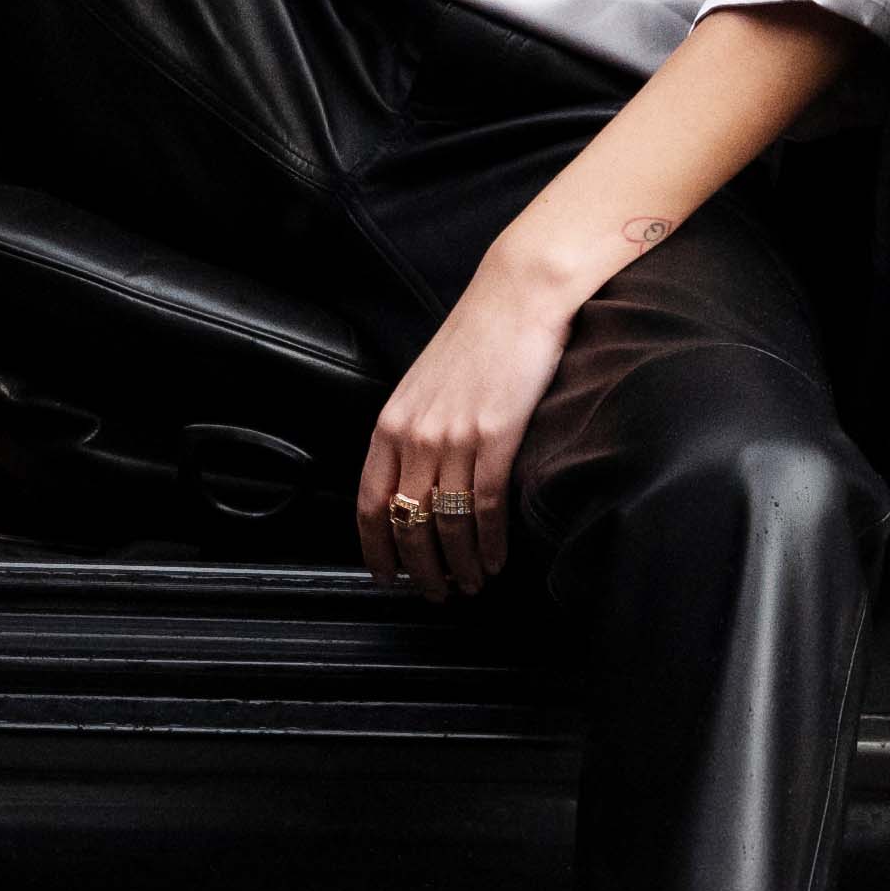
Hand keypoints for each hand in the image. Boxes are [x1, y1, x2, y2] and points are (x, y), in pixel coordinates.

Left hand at [355, 258, 578, 603]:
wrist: (519, 296)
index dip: (375, 550)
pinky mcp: (496, 435)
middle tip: (435, 594)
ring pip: (446, 523)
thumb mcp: (426, 385)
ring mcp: (454, 436)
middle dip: (420, 569)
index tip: (386, 578)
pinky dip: (489, 543)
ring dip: (458, 565)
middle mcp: (415, 434)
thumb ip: (416, 431)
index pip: (370, 504)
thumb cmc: (479, 338)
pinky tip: (495, 560)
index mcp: (391, 423)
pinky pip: (485, 506)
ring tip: (470, 585)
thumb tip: (417, 482)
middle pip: (406, 523)